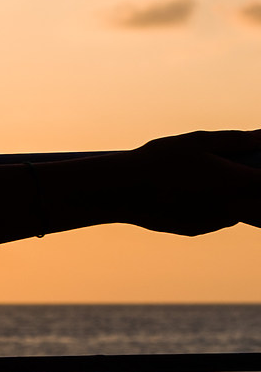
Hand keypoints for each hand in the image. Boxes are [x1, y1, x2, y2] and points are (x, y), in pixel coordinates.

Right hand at [119, 130, 260, 235]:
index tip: (259, 164)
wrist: (124, 190)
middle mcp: (229, 207)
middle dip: (254, 189)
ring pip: (239, 211)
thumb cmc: (161, 160)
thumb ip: (235, 141)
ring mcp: (212, 221)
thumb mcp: (199, 142)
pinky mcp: (196, 229)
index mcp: (234, 182)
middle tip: (237, 172)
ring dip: (237, 198)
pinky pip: (218, 218)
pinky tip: (196, 192)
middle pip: (259, 204)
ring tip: (214, 178)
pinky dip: (217, 207)